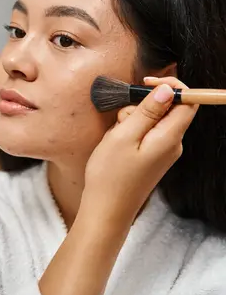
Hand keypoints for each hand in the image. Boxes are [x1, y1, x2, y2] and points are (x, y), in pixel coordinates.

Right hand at [82, 76, 197, 225]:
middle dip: (143, 105)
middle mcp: (172, 145)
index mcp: (170, 138)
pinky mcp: (153, 158)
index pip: (188, 102)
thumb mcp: (124, 136)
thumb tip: (167, 90)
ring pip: (154, 120)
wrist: (106, 211)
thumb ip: (147, 111)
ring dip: (133, 119)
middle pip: (169, 109)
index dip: (172, 86)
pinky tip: (118, 144)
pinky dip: (131, 131)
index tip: (147, 82)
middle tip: (122, 119)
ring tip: (116, 137)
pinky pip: (147, 133)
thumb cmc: (111, 176)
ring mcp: (163, 152)